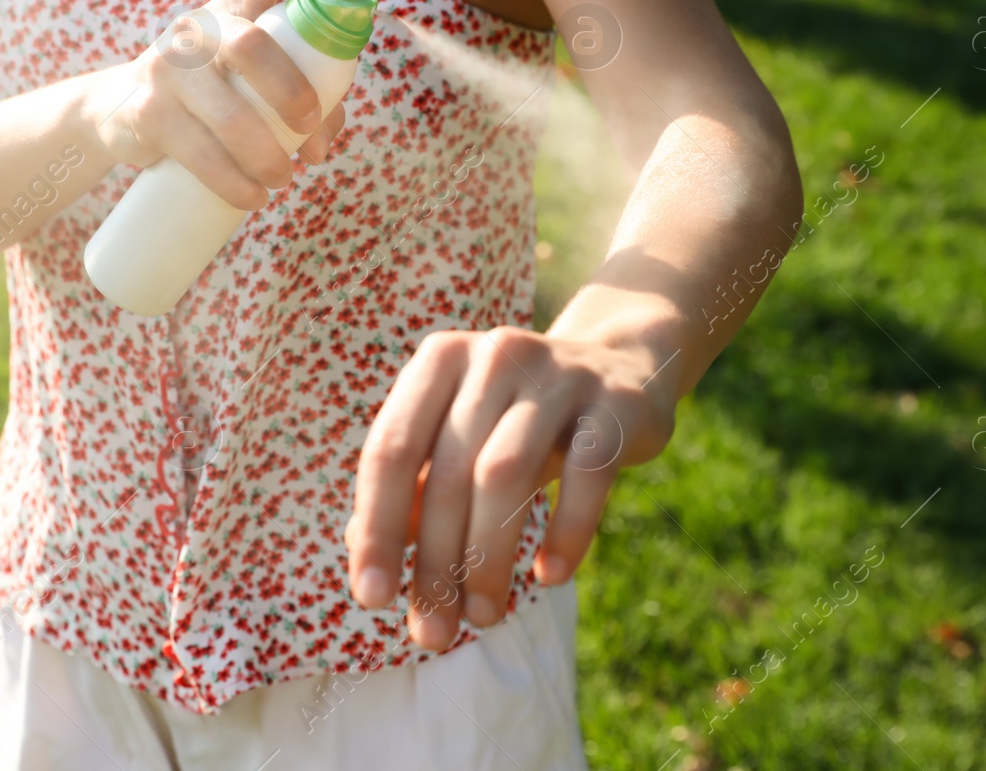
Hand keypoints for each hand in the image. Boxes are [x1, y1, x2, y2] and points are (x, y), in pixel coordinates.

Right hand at [85, 0, 362, 209]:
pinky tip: (251, 197)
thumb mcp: (249, 78)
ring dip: (269, 157)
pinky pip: (202, 154)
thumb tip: (319, 145)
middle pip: (253, 43)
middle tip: (308, 127)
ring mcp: (169, 66)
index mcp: (234, 4)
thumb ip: (300, 93)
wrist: (116, 113)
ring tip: (283, 179)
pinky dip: (235, 184)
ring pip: (232, 114)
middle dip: (293, 92)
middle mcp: (200, 26)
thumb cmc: (206, 94)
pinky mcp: (148, 111)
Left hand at [347, 327, 675, 648]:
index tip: (372, 599)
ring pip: (506, 474)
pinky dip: (566, 533)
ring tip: (484, 616)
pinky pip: (587, 475)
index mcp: (441, 360)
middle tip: (435, 630)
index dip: (377, 528)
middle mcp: (494, 355)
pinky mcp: (616, 404)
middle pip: (449, 471)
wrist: (620, 371)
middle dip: (437, 562)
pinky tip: (549, 577)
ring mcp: (558, 374)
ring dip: (490, 558)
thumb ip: (414, 488)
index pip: (390, 449)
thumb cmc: (517, 421)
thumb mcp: (462, 441)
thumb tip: (365, 554)